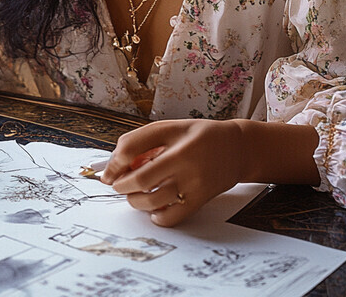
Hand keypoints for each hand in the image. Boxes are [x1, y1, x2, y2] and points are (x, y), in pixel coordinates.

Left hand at [100, 118, 244, 226]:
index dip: (115, 164)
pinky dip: (156, 216)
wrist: (237, 149)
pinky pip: (171, 218)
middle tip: (119, 184)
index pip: (134, 154)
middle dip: (122, 185)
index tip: (108, 171)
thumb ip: (141, 141)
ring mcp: (193, 187)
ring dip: (135, 201)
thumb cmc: (199, 136)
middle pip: (141, 182)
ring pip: (153, 203)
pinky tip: (153, 207)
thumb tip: (114, 165)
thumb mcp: (170, 128)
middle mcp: (186, 167)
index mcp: (176, 144)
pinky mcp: (199, 202)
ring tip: (134, 193)